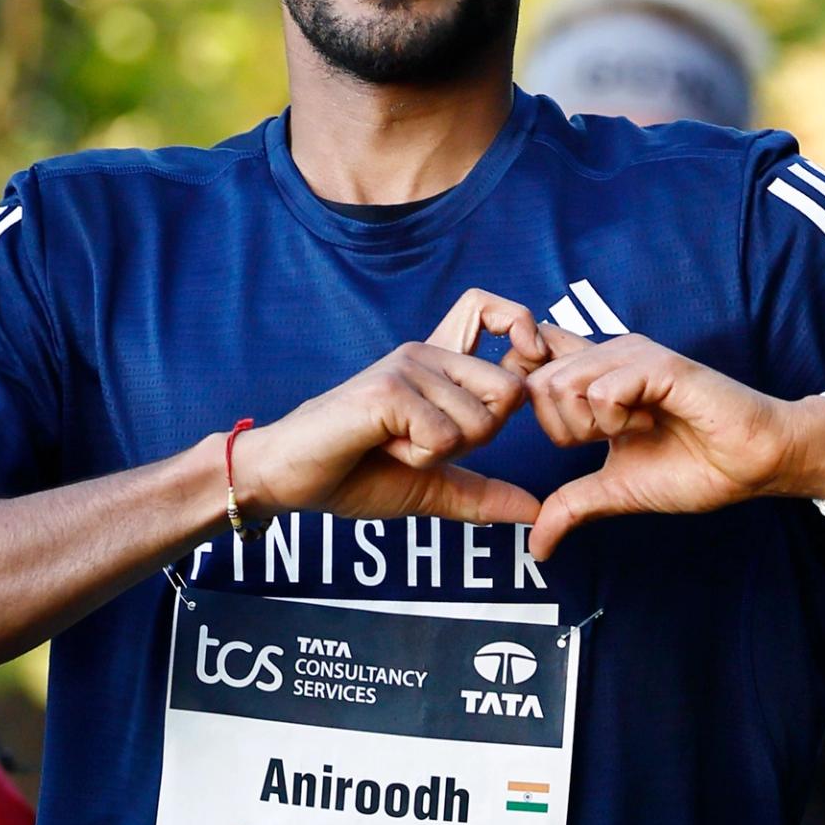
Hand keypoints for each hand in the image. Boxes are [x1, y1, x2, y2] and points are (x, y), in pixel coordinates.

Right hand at [227, 290, 546, 529]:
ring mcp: (407, 367)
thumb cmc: (353, 474)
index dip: (523, 330)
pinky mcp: (388, 389)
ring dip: (441, 455)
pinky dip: (418, 459)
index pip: (493, 313)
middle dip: (479, 437)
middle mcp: (426, 354)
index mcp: (439, 367)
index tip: (522, 362)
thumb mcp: (430, 488)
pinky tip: (380, 445)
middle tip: (424, 443)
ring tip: (393, 444)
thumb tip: (535, 511)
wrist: (288, 478)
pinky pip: (443, 437)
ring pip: (479, 422)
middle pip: (510, 391)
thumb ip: (482, 495)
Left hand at [522, 330, 824, 556]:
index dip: (527, 397)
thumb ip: (572, 508)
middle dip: (564, 428)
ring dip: (593, 425)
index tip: (566, 433)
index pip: (529, 363)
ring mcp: (631, 355)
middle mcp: (608, 356)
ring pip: (561, 384)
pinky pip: (602, 391)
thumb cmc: (694, 467)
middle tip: (611, 438)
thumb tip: (537, 548)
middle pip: (535, 383)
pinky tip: (652, 422)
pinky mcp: (657, 363)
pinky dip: (619, 420)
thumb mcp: (617, 491)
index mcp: (594, 377)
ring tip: (635, 429)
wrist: (752, 464)